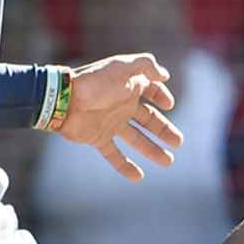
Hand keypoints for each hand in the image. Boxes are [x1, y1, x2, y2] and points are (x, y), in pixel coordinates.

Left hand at [52, 53, 184, 179]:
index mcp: (129, 87)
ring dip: (152, 150)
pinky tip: (139, 177)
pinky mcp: (98, 138)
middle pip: (148, 120)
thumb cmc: (95, 82)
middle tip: (179, 142)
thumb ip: (147, 66)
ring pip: (136, 140)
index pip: (151, 91)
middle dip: (164, 131)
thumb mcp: (124, 66)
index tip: (169, 105)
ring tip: (168, 162)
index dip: (161, 96)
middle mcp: (121, 106)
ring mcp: (110, 124)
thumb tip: (165, 76)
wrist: (64, 99)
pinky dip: (125, 166)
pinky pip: (114, 155)